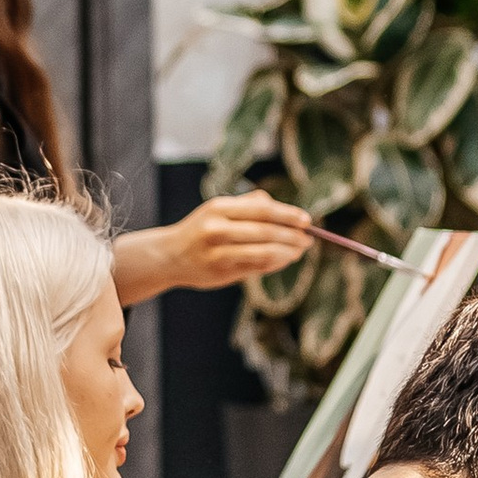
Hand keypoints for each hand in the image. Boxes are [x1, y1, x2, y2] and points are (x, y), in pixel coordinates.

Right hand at [160, 190, 317, 288]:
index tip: (306, 220)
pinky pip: (255, 267)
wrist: (169, 256)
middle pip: (265, 231)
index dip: (288, 215)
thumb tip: (283, 209)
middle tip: (308, 239)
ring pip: (263, 252)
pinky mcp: (220, 272)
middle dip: (292, 236)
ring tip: (299, 251)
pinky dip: (274, 263)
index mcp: (219, 208)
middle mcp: (217, 228)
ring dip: (287, 252)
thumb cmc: (201, 230)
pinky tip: (284, 260)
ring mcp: (218, 252)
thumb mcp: (218, 210)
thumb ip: (248, 206)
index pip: (262, 209)